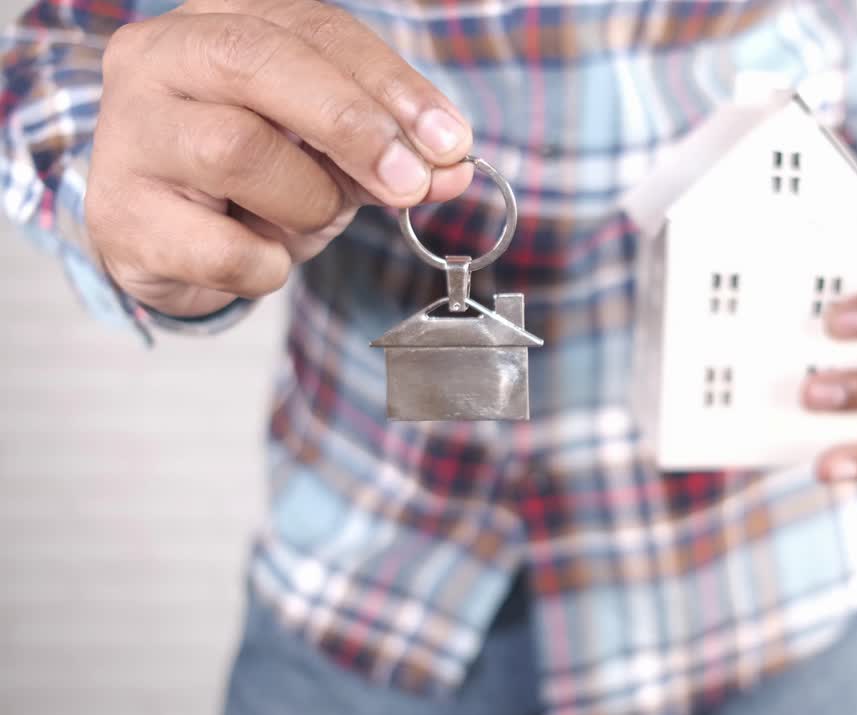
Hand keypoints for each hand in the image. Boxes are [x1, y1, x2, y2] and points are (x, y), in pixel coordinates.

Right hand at [86, 0, 473, 317]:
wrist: (164, 237)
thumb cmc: (253, 176)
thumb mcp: (332, 153)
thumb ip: (393, 153)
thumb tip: (454, 169)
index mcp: (222, 20)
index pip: (318, 29)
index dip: (392, 85)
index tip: (450, 140)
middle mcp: (161, 57)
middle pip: (258, 62)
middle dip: (351, 124)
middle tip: (410, 181)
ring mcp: (129, 133)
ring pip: (236, 148)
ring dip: (306, 199)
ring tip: (311, 216)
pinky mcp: (119, 214)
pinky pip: (219, 247)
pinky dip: (266, 265)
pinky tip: (266, 258)